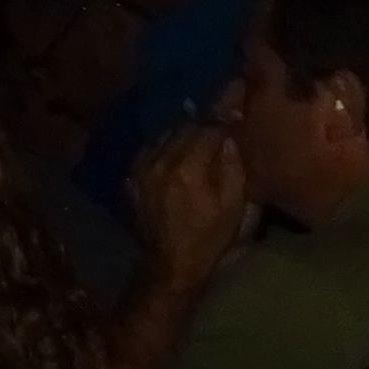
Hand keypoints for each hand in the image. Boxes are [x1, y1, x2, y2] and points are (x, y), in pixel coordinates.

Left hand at [127, 121, 252, 287]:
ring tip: (198, 133)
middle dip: (203, 122)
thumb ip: (232, 168)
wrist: (171, 265)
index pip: (207, 127)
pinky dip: (165, 146)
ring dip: (183, 132)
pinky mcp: (132, 178)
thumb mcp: (234, 208)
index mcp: (189, 168)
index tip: (236, 104)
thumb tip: (229, 137)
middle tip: (219, 118)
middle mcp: (161, 161)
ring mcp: (142, 169)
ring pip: (164, 135)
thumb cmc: (210, 239)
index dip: (223, 115)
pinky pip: (150, 150)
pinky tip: (174, 152)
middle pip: (183, 127)